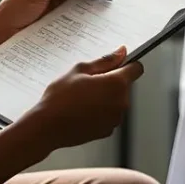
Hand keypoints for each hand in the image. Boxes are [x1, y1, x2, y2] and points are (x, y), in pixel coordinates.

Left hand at [0, 0, 94, 32]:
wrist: (2, 31)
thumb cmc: (15, 7)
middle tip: (99, 3)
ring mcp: (55, 1)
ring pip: (77, 0)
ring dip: (84, 6)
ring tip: (93, 15)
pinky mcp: (56, 16)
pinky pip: (72, 14)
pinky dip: (79, 17)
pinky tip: (83, 23)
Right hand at [23, 47, 143, 149]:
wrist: (48, 126)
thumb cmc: (61, 98)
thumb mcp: (80, 70)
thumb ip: (105, 61)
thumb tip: (121, 53)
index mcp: (116, 84)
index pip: (136, 69)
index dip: (127, 64)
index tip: (116, 64)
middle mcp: (121, 103)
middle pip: (124, 85)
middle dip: (111, 81)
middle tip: (88, 81)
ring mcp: (115, 119)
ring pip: (116, 100)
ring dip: (106, 97)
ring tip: (82, 97)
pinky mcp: (107, 131)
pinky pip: (109, 115)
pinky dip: (101, 111)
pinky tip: (83, 110)